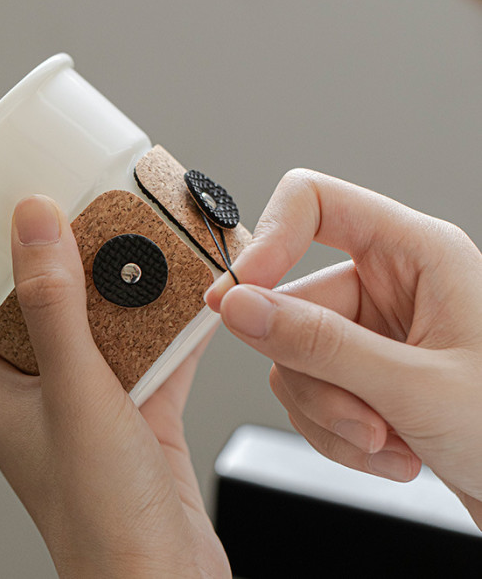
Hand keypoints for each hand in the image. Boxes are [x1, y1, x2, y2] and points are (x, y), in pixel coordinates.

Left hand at [0, 156, 229, 577]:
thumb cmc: (101, 518)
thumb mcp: (74, 397)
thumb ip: (52, 308)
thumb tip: (30, 221)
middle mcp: (21, 379)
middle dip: (17, 234)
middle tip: (43, 184)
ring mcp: (75, 388)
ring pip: (75, 308)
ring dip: (99, 267)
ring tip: (124, 223)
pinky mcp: (125, 399)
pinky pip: (137, 337)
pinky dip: (157, 310)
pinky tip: (186, 285)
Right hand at [205, 169, 481, 527]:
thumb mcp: (418, 387)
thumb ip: (321, 344)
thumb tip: (240, 308)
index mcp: (417, 252)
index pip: (315, 202)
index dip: (268, 240)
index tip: (235, 300)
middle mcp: (389, 280)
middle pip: (293, 303)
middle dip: (318, 379)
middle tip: (363, 422)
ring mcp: (371, 326)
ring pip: (292, 355)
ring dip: (330, 414)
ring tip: (388, 443)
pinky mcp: (361, 367)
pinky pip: (307, 389)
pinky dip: (337, 431)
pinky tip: (390, 451)